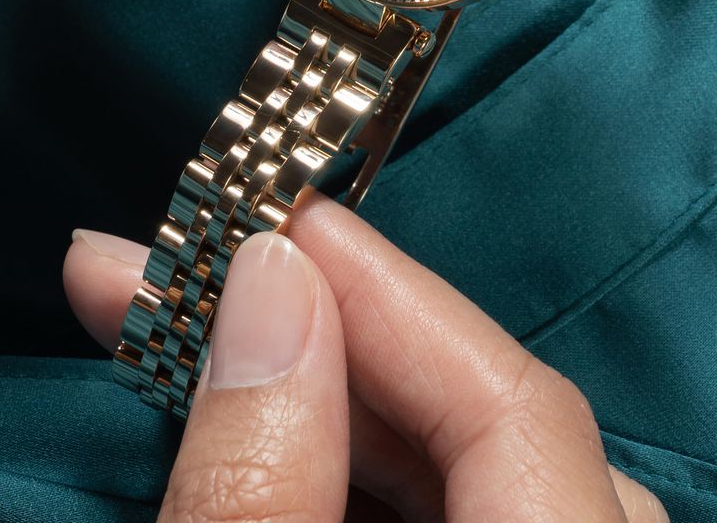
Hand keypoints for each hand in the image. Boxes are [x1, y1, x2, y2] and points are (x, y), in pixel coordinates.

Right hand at [64, 191, 667, 521]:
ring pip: (468, 472)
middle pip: (498, 428)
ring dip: (326, 396)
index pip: (521, 415)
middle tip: (201, 273)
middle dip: (333, 334)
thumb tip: (264, 284)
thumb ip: (260, 493)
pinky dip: (349, 469)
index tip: (266, 223)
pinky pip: (444, 513)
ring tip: (195, 335)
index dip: (391, 302)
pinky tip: (262, 426)